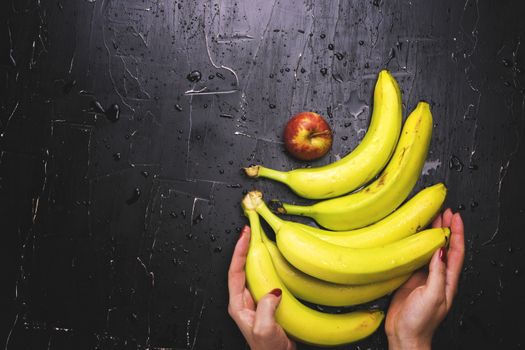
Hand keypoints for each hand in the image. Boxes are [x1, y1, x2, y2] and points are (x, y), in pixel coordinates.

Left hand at [228, 225, 295, 349]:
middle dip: (246, 247)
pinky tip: (276, 260)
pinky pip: (266, 278)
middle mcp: (244, 300)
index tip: (245, 235)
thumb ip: (266, 309)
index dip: (238, 251)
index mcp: (238, 305)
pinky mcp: (267, 302)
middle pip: (242, 267)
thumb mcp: (264, 330)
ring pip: (254, 271)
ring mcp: (255, 300)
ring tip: (261, 239)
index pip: (234, 271)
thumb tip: (273, 290)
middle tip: (252, 230)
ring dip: (257, 254)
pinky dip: (269, 265)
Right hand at [385, 209, 464, 349]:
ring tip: (429, 218)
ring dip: (430, 234)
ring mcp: (423, 277)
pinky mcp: (409, 278)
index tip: (455, 216)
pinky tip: (410, 237)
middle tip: (442, 210)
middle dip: (446, 228)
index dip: (457, 233)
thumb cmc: (420, 321)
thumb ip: (437, 273)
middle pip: (444, 247)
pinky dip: (414, 244)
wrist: (404, 335)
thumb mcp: (433, 295)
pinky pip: (414, 257)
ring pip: (429, 249)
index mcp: (448, 281)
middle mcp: (437, 277)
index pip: (456, 251)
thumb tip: (440, 250)